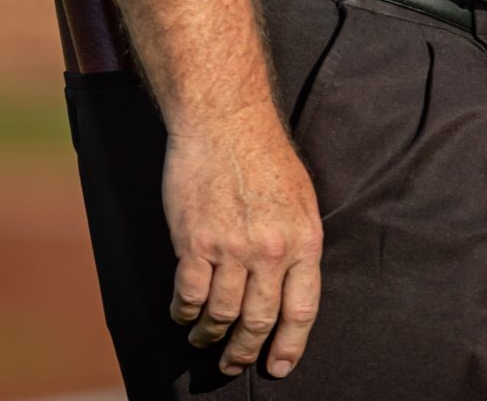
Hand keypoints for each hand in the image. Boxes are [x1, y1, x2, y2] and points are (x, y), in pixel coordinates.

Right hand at [162, 111, 324, 377]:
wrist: (226, 121)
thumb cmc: (266, 157)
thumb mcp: (301, 200)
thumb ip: (296, 244)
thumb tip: (289, 286)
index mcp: (304, 241)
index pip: (302, 310)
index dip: (289, 345)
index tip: (279, 366)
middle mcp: (271, 251)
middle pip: (259, 321)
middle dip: (245, 350)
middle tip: (235, 362)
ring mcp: (232, 248)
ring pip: (221, 314)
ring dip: (210, 334)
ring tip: (204, 338)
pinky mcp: (195, 242)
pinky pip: (188, 294)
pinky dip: (183, 312)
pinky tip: (182, 314)